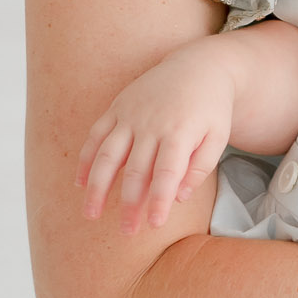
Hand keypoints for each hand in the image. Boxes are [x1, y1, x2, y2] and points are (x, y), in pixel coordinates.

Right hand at [77, 45, 236, 232]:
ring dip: (97, 187)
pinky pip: (96, 136)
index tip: (153, 225)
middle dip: (129, 204)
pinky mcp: (117, 107)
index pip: (166, 174)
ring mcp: (130, 114)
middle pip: (135, 171)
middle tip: (127, 231)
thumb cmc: (211, 108)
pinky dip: (85, 160)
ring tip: (91, 214)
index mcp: (180, 132)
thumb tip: (179, 197)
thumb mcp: (218, 136)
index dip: (158, 201)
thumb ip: (200, 167)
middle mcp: (151, 123)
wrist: (198, 65)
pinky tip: (79, 183)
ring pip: (108, 155)